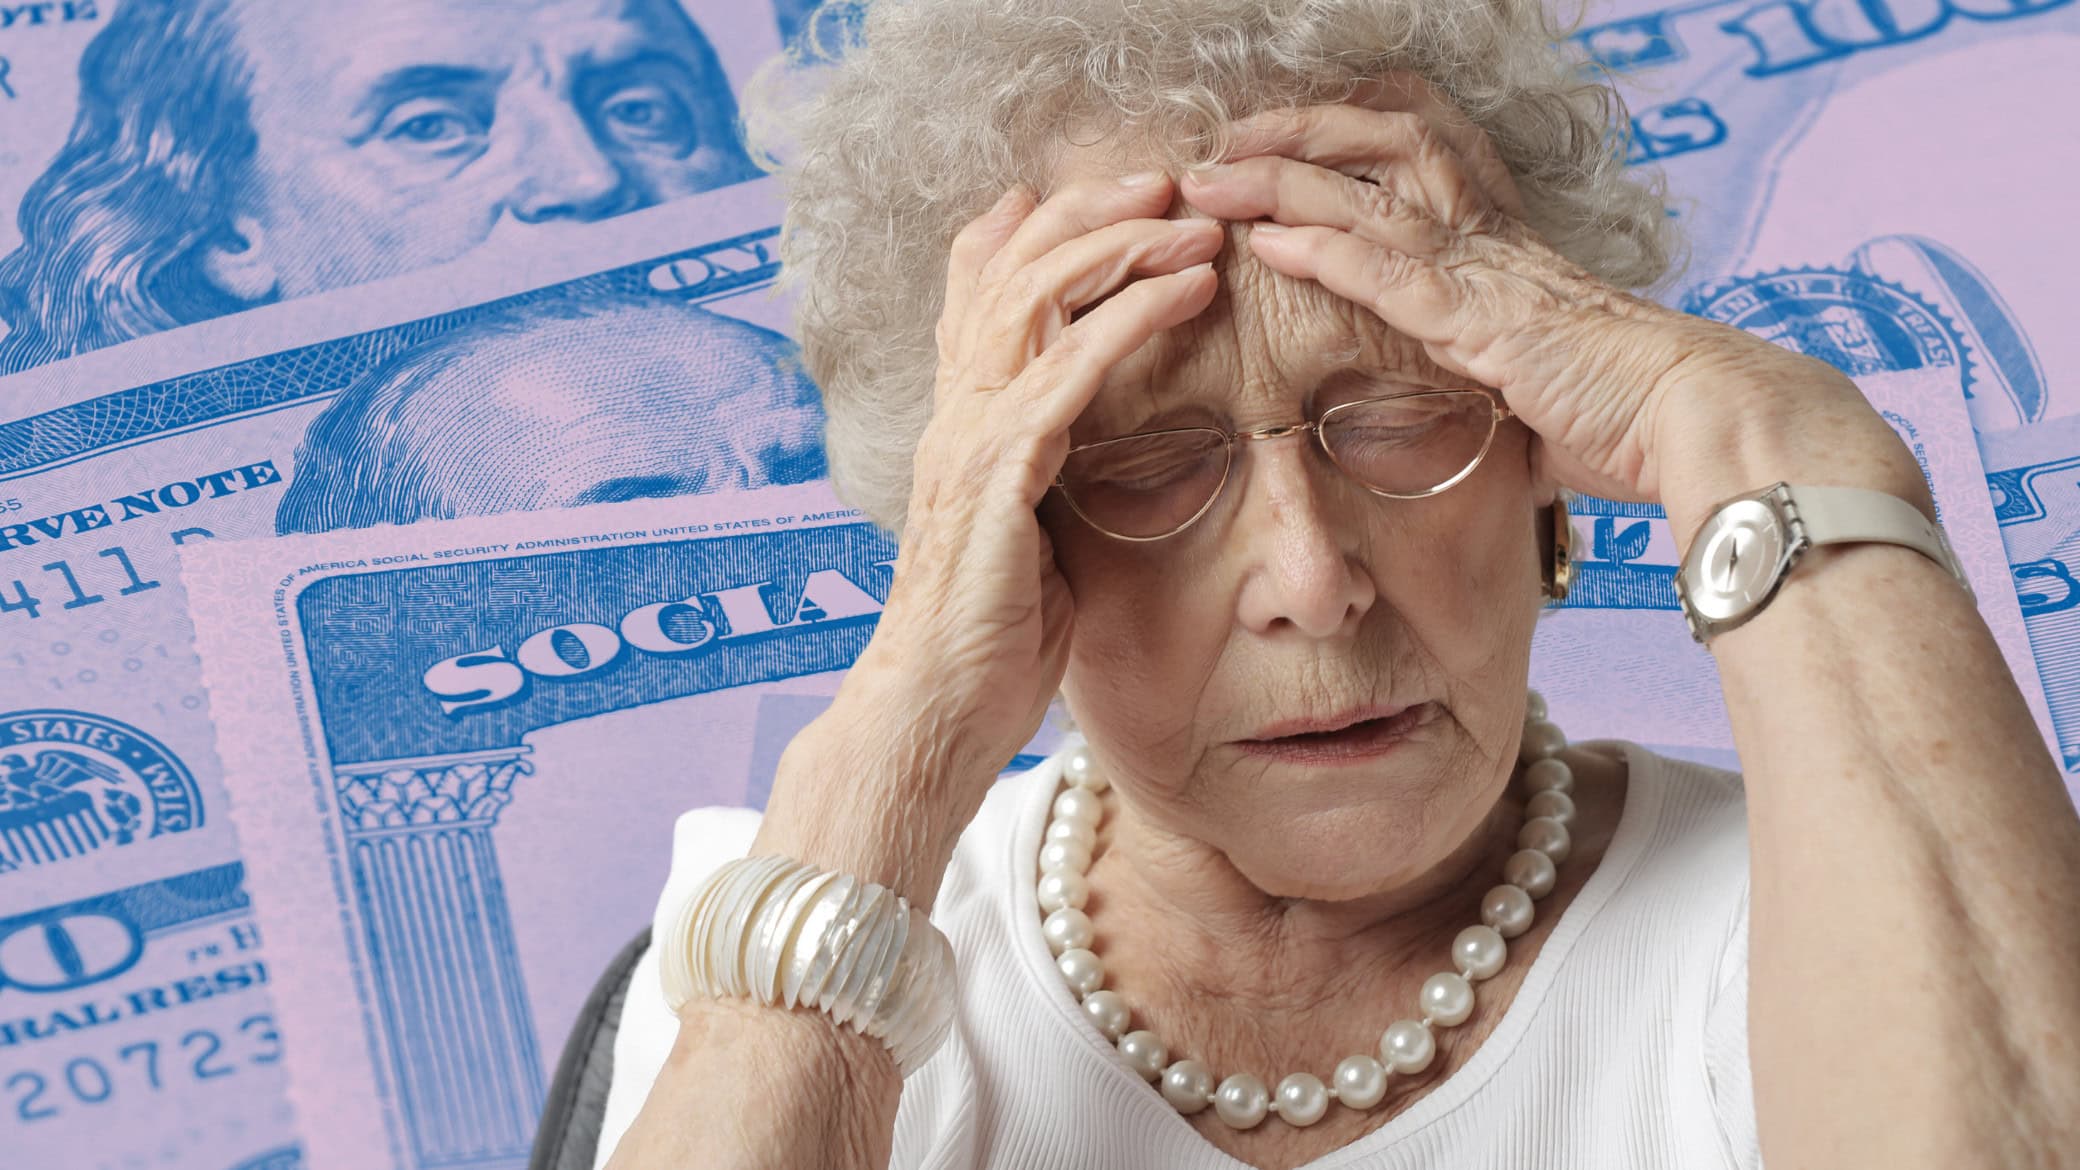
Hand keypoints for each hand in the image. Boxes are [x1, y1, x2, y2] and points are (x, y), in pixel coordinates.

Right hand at [754, 174, 1222, 906]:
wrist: (930, 718)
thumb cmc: (987, 646)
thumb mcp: (1029, 541)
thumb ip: (1052, 479)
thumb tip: (1099, 453)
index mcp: (960, 425)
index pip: (980, 292)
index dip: (1033, 229)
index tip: (1111, 195)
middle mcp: (954, 415)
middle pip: (1007, 269)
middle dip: (1088, 210)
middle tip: (1165, 179)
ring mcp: (967, 442)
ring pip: (1035, 299)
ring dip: (1120, 245)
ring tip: (1192, 218)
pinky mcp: (995, 480)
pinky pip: (1065, 373)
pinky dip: (1128, 319)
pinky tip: (1185, 290)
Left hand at [1174, 74, 1920, 540]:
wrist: (1700, 420)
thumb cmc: (1634, 416)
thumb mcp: (1550, 392)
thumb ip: (1506, 390)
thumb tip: (1503, 433)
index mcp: (1504, 249)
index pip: (1419, 154)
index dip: (1345, 138)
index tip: (1280, 143)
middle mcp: (1491, 240)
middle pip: (1384, 144)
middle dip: (1296, 133)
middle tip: (1224, 141)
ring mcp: (1486, 273)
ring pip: (1369, 195)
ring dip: (1280, 182)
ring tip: (1211, 178)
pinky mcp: (1485, 320)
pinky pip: (1391, 270)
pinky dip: (1324, 251)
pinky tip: (1267, 242)